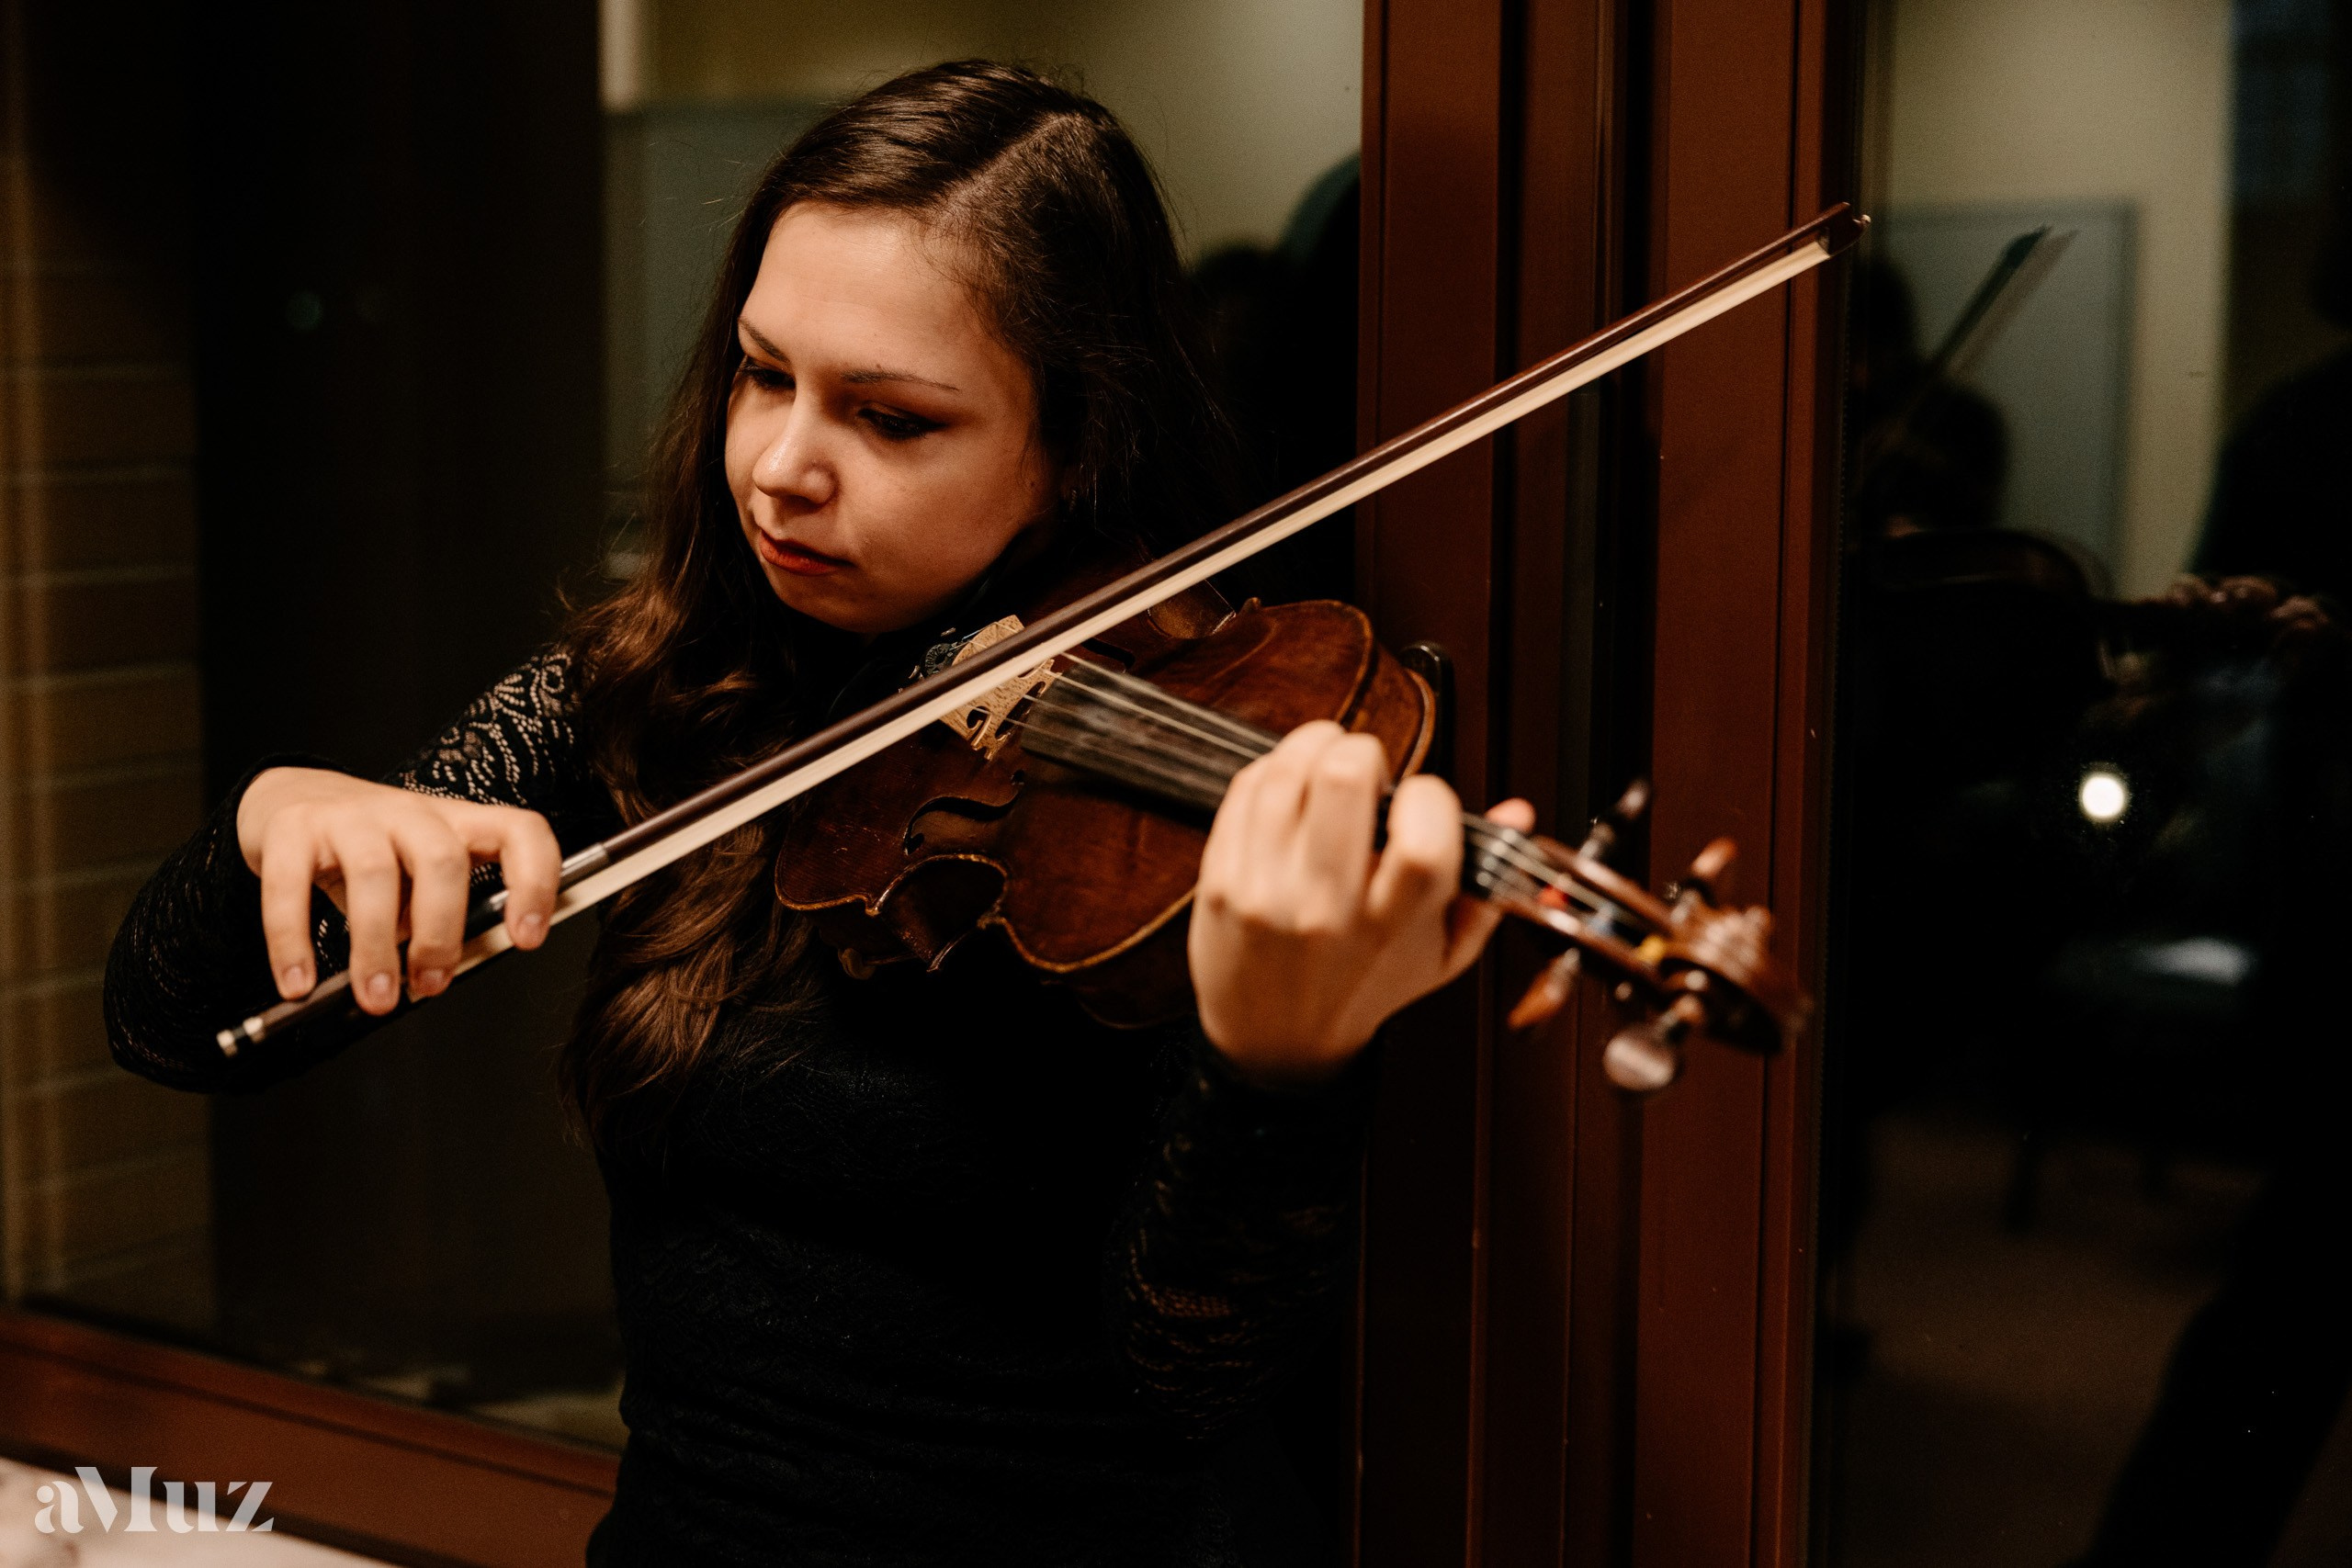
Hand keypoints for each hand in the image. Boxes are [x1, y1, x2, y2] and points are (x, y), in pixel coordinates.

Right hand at [235, 767, 560, 1013]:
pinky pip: (291, 886)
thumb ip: (435, 918)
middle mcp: (411, 811)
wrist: (291, 798)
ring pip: (374, 874)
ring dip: (376, 947)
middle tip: (430, 986)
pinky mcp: (292, 828)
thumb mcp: (416, 879)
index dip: (535, 881)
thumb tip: (435, 977)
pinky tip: (297, 984)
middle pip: (442, 860)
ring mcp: (350, 815)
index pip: (520, 831)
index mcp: (458, 824)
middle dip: (440, 933)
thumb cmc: (372, 854)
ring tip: (375, 998)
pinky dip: (292, 941)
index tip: (527, 939)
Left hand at [1187, 721, 1535, 1087]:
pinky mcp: (1222, 879)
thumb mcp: (1443, 953)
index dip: (1430, 796)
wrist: (1275, 1037)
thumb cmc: (1364, 985)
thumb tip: (1517, 811)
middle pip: (1343, 777)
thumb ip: (1487, 884)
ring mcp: (1266, 891)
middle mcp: (1326, 908)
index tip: (1420, 802)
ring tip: (1328, 770)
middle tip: (1366, 775)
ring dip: (1315, 748)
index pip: (1423, 837)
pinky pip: (1245, 790)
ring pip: (1287, 771)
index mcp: (1392, 925)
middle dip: (1363, 753)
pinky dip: (1273, 770)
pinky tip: (1291, 788)